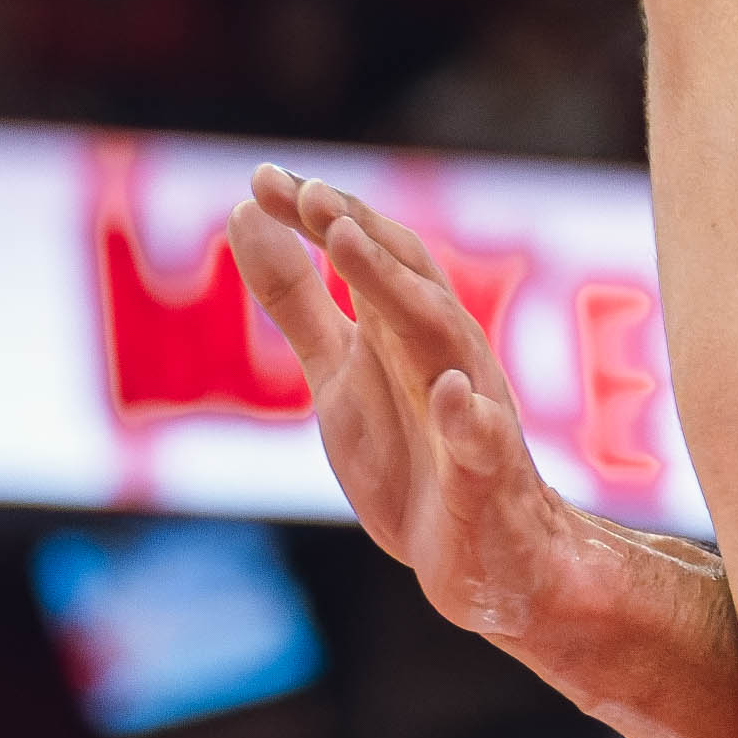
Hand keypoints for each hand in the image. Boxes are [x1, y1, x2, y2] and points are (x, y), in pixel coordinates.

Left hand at [231, 170, 609, 661]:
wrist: (495, 560)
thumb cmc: (417, 458)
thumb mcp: (339, 373)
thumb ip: (297, 298)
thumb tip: (243, 212)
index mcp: (403, 328)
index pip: (366, 251)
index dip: (318, 214)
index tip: (262, 177)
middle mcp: (443, 354)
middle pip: (404, 277)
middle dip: (359, 234)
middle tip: (310, 194)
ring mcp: (471, 411)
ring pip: (440, 338)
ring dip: (398, 290)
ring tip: (349, 246)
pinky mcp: (487, 478)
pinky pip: (485, 443)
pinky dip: (471, 417)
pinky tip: (453, 396)